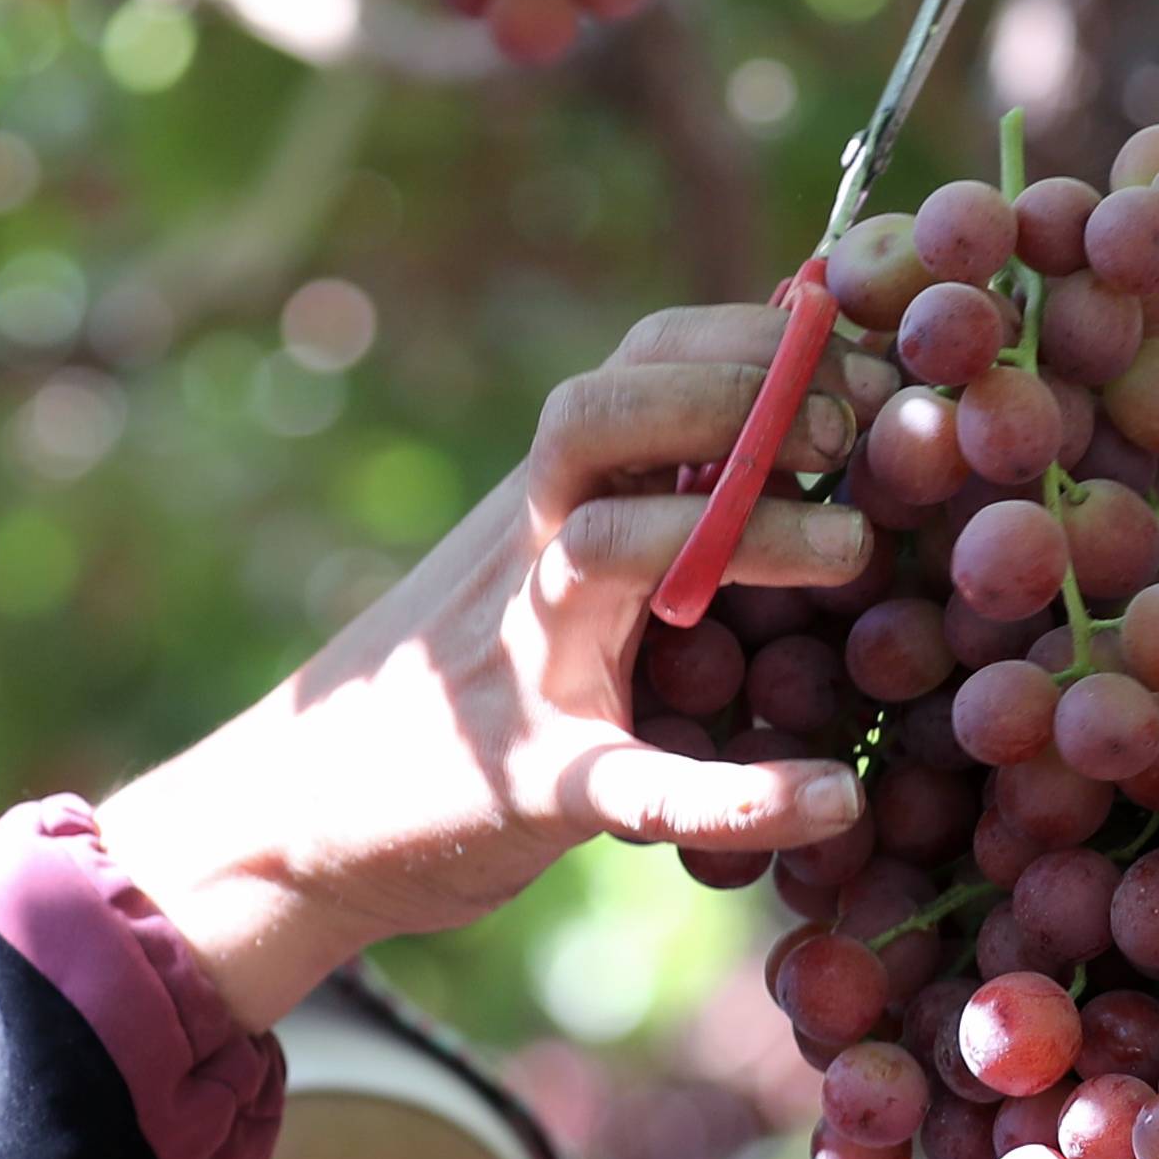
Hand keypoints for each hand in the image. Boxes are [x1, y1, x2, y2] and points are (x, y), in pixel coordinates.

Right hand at [99, 307, 889, 1026]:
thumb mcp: (543, 569)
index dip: (752, 340)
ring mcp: (518, 665)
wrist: (295, 818)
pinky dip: (739, 791)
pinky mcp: (528, 787)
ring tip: (858, 554)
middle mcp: (521, 557)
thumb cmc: (460, 688)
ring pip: (611, 551)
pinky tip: (834, 799)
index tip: (864, 365)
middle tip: (849, 436)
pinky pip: (637, 782)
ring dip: (746, 535)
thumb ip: (636, 501)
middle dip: (730, 395)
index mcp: (542, 501)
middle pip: (596, 415)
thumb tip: (791, 410)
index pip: (634, 360)